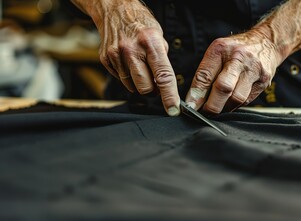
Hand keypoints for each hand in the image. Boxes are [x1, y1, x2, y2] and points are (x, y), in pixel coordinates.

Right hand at [72, 0, 179, 115]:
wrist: (114, 10)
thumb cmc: (141, 24)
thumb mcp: (159, 37)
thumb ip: (162, 62)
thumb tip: (164, 86)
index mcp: (151, 42)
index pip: (163, 76)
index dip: (169, 96)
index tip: (173, 110)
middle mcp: (132, 49)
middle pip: (145, 88)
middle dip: (152, 90)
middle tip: (154, 82)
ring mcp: (116, 55)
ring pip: (132, 87)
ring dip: (139, 83)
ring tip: (140, 67)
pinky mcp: (106, 59)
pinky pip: (120, 80)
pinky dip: (127, 76)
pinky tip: (128, 63)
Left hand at [185, 31, 280, 113]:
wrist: (267, 41)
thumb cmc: (234, 51)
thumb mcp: (217, 54)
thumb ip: (205, 74)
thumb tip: (194, 101)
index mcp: (221, 49)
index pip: (205, 75)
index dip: (196, 94)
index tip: (191, 107)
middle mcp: (239, 58)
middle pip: (223, 88)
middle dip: (212, 105)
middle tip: (205, 113)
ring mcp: (254, 69)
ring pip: (237, 98)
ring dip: (225, 107)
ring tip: (218, 107)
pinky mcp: (264, 81)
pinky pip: (247, 100)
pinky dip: (236, 104)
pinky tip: (231, 101)